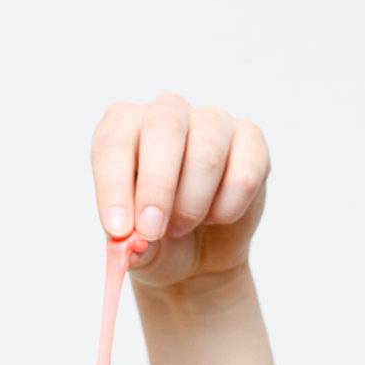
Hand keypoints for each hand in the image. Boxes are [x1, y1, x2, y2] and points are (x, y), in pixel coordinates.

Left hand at [90, 91, 270, 290]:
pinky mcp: (251, 140)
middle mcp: (167, 113)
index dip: (114, 184)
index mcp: (123, 127)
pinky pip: (245, 173)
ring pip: (206, 153)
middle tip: (152, 231)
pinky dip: (228, 208)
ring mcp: (212, 121)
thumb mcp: (133, 244)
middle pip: (164, 127)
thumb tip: (136, 242)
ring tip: (182, 227)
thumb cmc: (155, 235)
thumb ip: (128, 242)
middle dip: (157, 187)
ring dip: (192, 204)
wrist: (198, 251)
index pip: (113, 140)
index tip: (119, 228)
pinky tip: (217, 217)